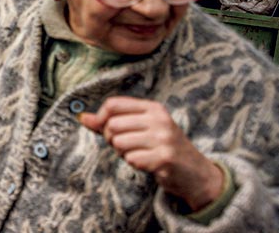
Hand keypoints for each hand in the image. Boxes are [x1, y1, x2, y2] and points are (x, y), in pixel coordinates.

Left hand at [79, 96, 224, 211]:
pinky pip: (131, 159)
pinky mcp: (164, 158)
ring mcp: (163, 138)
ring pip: (119, 143)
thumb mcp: (140, 128)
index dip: (101, 118)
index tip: (107, 130)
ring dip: (123, 153)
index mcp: (153, 108)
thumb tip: (82, 117)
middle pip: (112, 125)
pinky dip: (135, 164)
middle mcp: (159, 119)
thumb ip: (110, 122)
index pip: (112, 104)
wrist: (196, 173)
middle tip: (128, 147)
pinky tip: (148, 163)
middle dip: (113, 140)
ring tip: (139, 154)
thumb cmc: (162, 148)